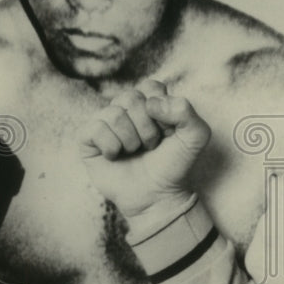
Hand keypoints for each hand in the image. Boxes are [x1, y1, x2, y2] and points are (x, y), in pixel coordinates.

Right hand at [78, 80, 210, 222]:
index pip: (151, 87)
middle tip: (151, 146)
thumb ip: (186, 111)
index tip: (168, 131)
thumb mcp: (195, 137)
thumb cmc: (174, 165)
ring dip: (131, 139)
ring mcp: (105, 123)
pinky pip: (94, 128)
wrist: (157, 196)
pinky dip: (111, 146)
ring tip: (135, 152)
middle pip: (131, 98)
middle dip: (147, 128)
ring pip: (113, 113)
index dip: (162, 110)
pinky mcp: (88, 139)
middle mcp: (125, 109)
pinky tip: (116, 156)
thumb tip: (151, 103)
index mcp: (149, 102)